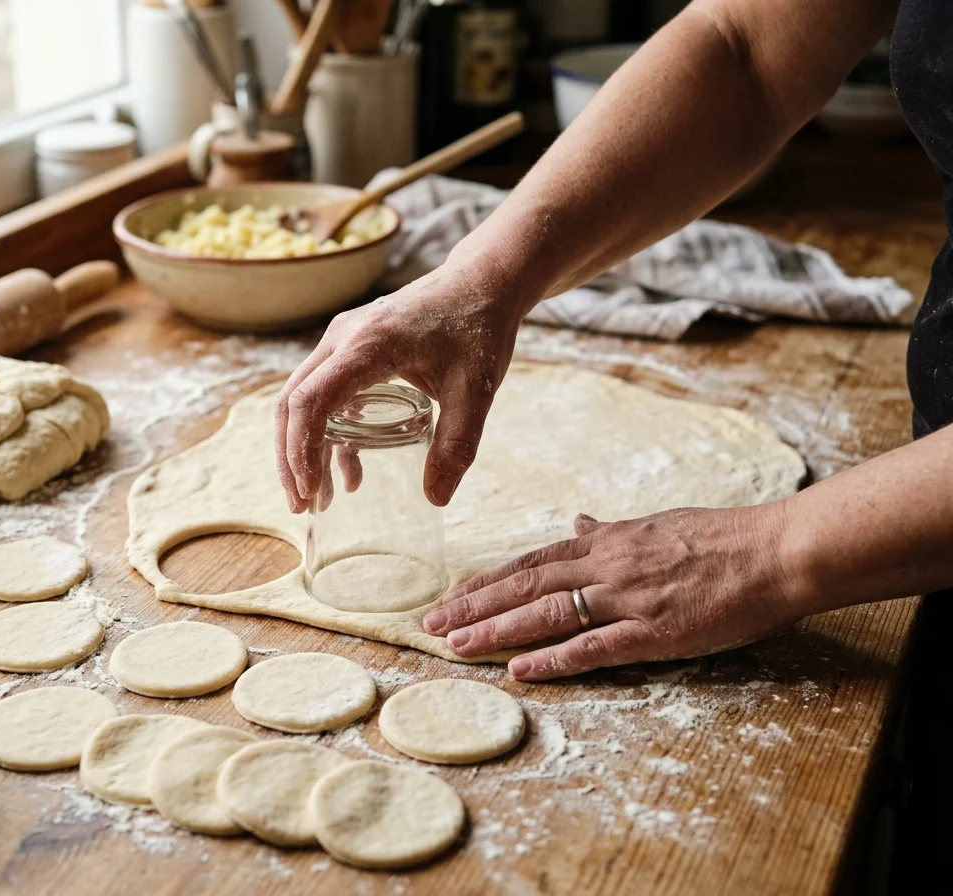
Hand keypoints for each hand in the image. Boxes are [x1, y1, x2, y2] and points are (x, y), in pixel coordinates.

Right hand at [275, 256, 524, 512]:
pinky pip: (324, 395)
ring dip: (304, 448)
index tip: (309, 491)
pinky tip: (351, 472)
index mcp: (367, 345)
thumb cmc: (478, 329)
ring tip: (320, 497)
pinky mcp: (352, 350)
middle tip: (301, 504)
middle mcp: (343, 340)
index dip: (300, 449)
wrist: (483, 284)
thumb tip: (436, 499)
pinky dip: (328, 433)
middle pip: (292, 402)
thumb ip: (457, 445)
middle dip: (290, 457)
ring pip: (302, 400)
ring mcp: (343, 342)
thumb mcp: (474, 392)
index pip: (310, 400)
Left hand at [422, 505, 801, 680]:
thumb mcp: (656, 524)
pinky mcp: (655, 631)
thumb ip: (612, 531)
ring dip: (497, 629)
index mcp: (607, 543)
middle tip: (432, 624)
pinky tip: (520, 669)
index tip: (452, 595)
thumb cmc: (720, 539)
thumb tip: (578, 523)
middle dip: (474, 605)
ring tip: (456, 646)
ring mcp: (628, 599)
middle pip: (525, 585)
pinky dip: (554, 659)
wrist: (774, 552)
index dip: (488, 580)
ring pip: (547, 614)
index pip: (532, 561)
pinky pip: (594, 647)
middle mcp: (607, 566)